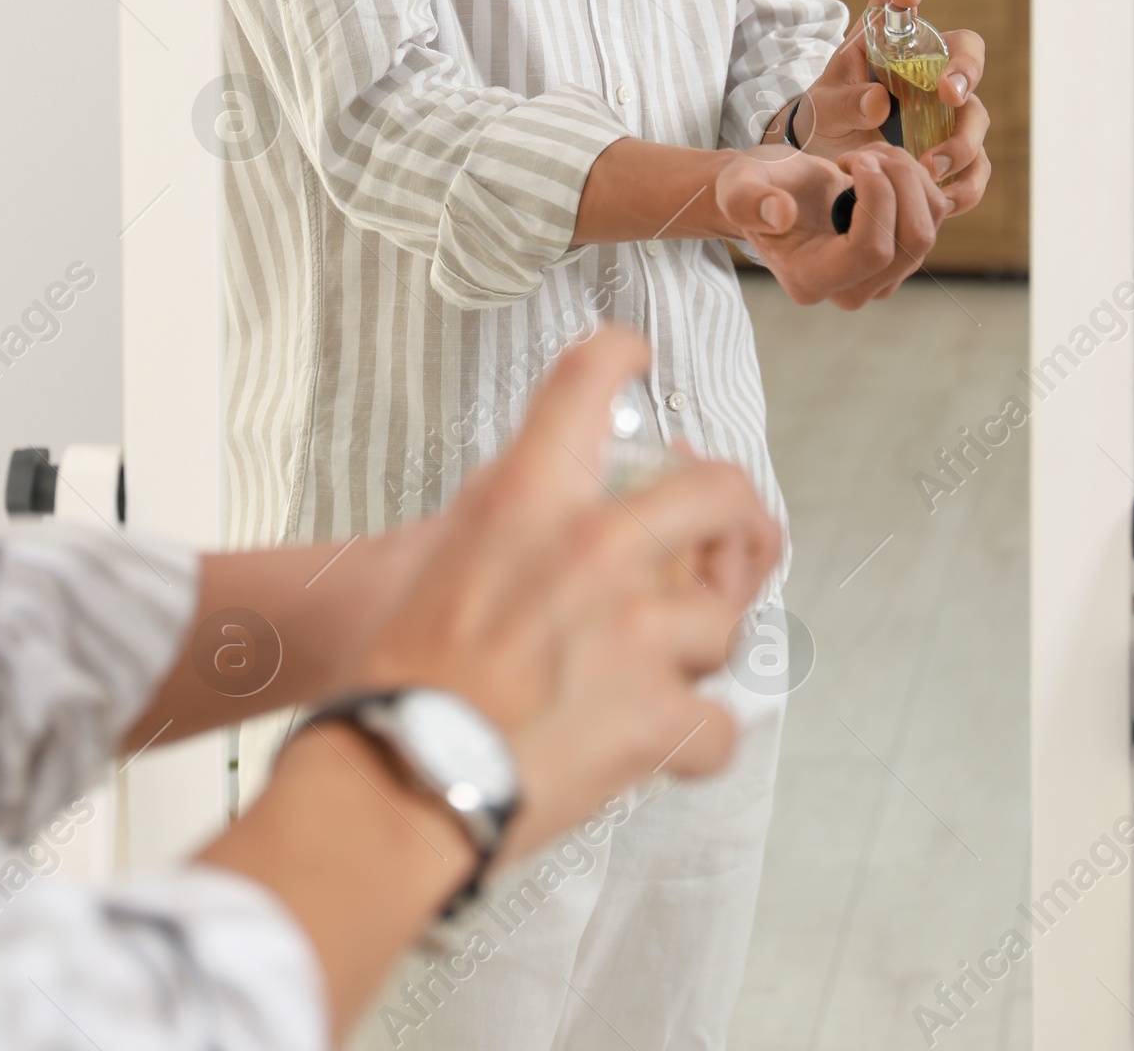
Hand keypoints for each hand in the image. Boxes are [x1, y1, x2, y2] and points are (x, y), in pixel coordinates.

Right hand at [350, 326, 780, 854]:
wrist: (398, 780)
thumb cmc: (400, 679)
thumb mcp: (442, 552)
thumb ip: (509, 504)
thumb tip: (539, 476)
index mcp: (529, 497)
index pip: (586, 375)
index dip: (618, 352)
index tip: (633, 353)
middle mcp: (595, 548)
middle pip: (721, 489)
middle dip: (735, 514)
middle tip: (728, 533)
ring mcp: (636, 633)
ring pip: (724, 621)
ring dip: (696, 650)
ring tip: (656, 672)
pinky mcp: (656, 718)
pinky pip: (717, 727)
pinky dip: (691, 742)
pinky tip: (658, 743)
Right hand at [711, 139, 953, 307]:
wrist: (770, 190)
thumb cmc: (752, 187)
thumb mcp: (738, 185)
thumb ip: (748, 201)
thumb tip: (781, 213)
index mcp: (811, 280)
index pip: (871, 252)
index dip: (877, 198)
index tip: (854, 159)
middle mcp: (852, 291)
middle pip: (912, 242)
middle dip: (899, 182)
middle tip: (865, 152)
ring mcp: (882, 278)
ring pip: (929, 227)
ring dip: (908, 176)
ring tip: (869, 154)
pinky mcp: (901, 256)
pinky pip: (934, 217)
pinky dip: (917, 179)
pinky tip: (880, 165)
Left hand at [778, 0, 990, 223]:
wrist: (828, 159)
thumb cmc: (827, 115)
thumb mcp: (823, 104)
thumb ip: (844, 100)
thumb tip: (878, 102)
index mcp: (888, 40)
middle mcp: (927, 67)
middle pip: (966, 52)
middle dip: (965, 70)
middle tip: (950, 93)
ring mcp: (946, 110)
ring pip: (975, 115)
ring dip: (962, 140)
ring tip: (931, 165)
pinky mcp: (953, 151)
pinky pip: (975, 166)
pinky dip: (965, 184)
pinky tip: (944, 198)